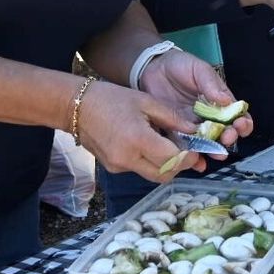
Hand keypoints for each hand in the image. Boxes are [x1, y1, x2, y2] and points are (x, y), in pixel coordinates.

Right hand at [73, 80, 213, 181]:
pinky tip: (150, 146)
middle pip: (164, 175)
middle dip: (180, 166)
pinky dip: (150, 162)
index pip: (172, 159)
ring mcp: (118, 166)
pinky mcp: (113, 168)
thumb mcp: (146, 101)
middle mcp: (128, 159)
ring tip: (170, 147)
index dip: (189, 157)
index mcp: (138, 139)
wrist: (76, 107)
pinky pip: (139, 170)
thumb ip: (173, 117)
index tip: (197, 149)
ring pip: (152, 175)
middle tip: (188, 151)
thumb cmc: (112, 98)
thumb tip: (194, 130)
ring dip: (166, 166)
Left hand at [139, 50, 254, 154]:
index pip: (237, 116)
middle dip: (230, 138)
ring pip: (207, 144)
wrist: (152, 68)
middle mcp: (209, 117)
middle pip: (225, 133)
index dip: (243, 123)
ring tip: (216, 154)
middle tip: (227, 138)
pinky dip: (193, 158)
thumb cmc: (179, 66)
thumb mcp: (198, 68)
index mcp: (219, 102)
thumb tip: (227, 100)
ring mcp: (193, 127)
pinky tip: (197, 163)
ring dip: (214, 151)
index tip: (240, 124)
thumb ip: (211, 83)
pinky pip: (186, 148)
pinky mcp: (176, 133)